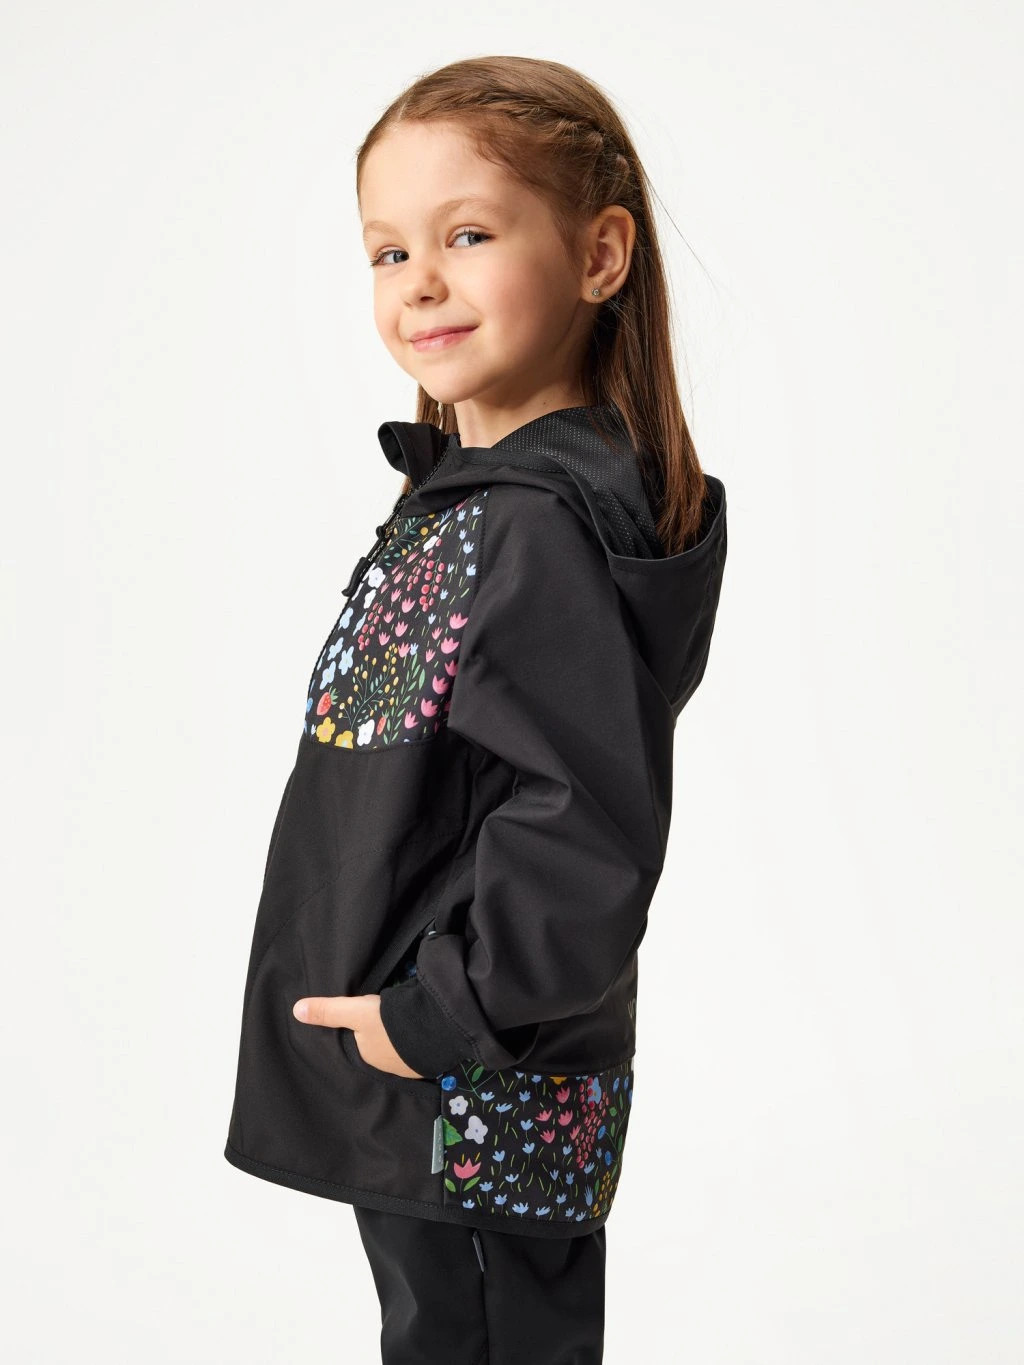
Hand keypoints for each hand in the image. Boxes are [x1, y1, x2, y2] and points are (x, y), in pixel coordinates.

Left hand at [292, 993, 425, 1078]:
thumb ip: (328, 1011)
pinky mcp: (428, 1061)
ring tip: (400, 1025)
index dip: (358, 1033)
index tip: (360, 1022)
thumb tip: (295, 1011)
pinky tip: (417, 1032)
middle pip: (378, 1049)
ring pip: (397, 1051)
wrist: (434, 1028)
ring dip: (398, 1041)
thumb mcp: (354, 1012)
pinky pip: (416, 1051)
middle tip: (381, 1021)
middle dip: (379, 1038)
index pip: (358, 1046)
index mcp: (366, 1058)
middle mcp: (386, 1067)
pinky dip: (415, 1042)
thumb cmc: (388, 1023)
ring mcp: (409, 1067)